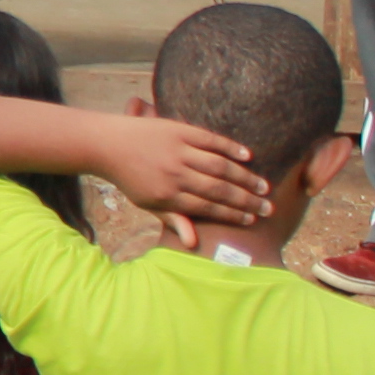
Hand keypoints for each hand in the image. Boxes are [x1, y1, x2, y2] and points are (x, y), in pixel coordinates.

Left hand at [98, 115, 272, 229]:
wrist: (106, 145)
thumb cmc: (130, 178)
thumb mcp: (147, 204)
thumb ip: (172, 220)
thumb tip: (193, 244)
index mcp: (167, 195)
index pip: (207, 208)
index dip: (231, 215)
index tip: (252, 219)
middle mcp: (174, 174)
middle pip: (218, 190)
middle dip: (246, 201)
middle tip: (268, 207)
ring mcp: (178, 151)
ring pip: (219, 166)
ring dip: (244, 177)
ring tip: (263, 187)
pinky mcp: (178, 131)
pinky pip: (210, 140)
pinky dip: (230, 147)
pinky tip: (248, 156)